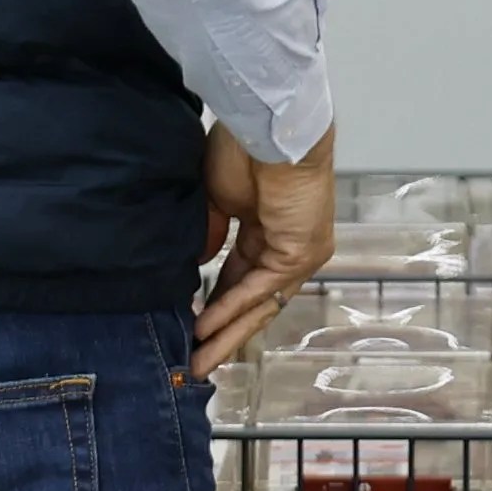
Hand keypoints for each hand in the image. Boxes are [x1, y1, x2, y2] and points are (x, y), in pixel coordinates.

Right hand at [194, 129, 340, 371]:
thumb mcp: (215, 197)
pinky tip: (205, 327)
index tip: (192, 324)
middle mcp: (287, 246)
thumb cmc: (244, 148)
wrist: (268, 128)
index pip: (240, 277)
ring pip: (259, 303)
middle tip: (196, 362)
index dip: (216, 303)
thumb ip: (209, 232)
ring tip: (198, 361)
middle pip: (253, 300)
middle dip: (223, 332)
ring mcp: (298, 253)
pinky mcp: (299, 253)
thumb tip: (198, 264)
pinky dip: (231, 308)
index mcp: (268, 228)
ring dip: (226, 332)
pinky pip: (260, 289)